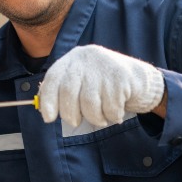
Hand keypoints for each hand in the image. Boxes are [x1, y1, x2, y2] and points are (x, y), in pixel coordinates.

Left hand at [38, 45, 164, 126]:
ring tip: (100, 116)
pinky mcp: (121, 77)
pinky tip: (115, 110)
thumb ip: (62, 93)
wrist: (138, 78)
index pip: (53, 79)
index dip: (48, 100)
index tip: (48, 118)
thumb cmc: (102, 85)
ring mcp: (104, 67)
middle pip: (68, 93)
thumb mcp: (80, 83)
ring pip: (90, 104)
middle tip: (75, 121)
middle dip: (70, 114)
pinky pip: (110, 107)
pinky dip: (112, 116)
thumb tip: (44, 111)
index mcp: (72, 60)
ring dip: (94, 118)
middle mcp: (86, 59)